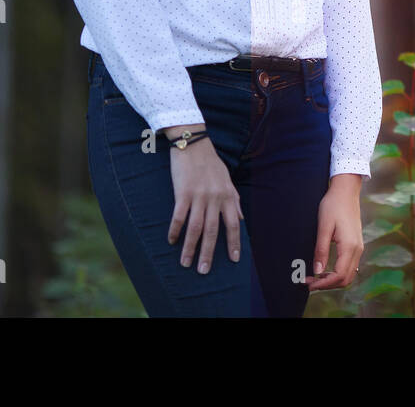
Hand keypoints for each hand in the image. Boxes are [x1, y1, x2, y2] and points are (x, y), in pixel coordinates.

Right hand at [163, 124, 241, 273]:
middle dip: (209, 253)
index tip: (235, 259)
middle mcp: (215, 198)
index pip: (233, 224)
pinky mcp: (182, 192)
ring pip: (195, 227)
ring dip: (190, 247)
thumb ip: (234, 199)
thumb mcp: (227, 179)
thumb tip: (242, 218)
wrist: (193, 144)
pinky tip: (172, 241)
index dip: (235, 242)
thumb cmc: (211, 163)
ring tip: (185, 263)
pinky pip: (178, 216)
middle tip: (204, 271)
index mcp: (227, 195)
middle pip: (213, 231)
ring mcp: (198, 195)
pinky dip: (175, 230)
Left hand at [306, 174, 363, 290]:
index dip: (323, 284)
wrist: (346, 191)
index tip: (308, 283)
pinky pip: (349, 266)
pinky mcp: (356, 245)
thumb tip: (317, 272)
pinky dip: (338, 272)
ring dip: (333, 280)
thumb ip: (321, 250)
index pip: (338, 275)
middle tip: (309, 282)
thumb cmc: (333, 206)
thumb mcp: (324, 227)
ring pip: (349, 274)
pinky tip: (325, 269)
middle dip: (327, 285)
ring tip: (315, 277)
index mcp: (350, 246)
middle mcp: (357, 250)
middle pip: (345, 279)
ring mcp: (358, 248)